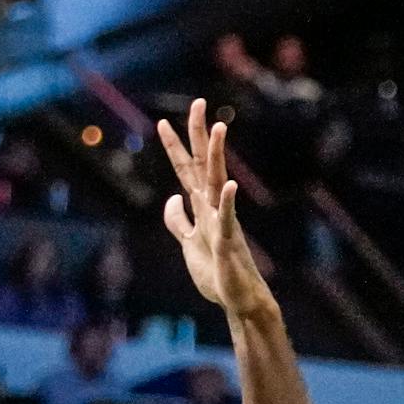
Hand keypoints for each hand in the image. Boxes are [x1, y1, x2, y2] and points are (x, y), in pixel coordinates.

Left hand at [158, 99, 273, 320]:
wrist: (239, 301)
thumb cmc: (217, 274)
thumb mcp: (188, 243)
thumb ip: (178, 221)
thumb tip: (172, 198)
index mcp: (202, 208)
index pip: (187, 171)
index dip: (174, 147)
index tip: (163, 121)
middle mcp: (213, 209)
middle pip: (203, 166)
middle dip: (199, 136)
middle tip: (199, 103)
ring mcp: (222, 224)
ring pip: (217, 184)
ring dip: (217, 156)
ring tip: (219, 128)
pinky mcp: (227, 243)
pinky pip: (228, 220)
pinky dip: (227, 203)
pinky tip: (230, 185)